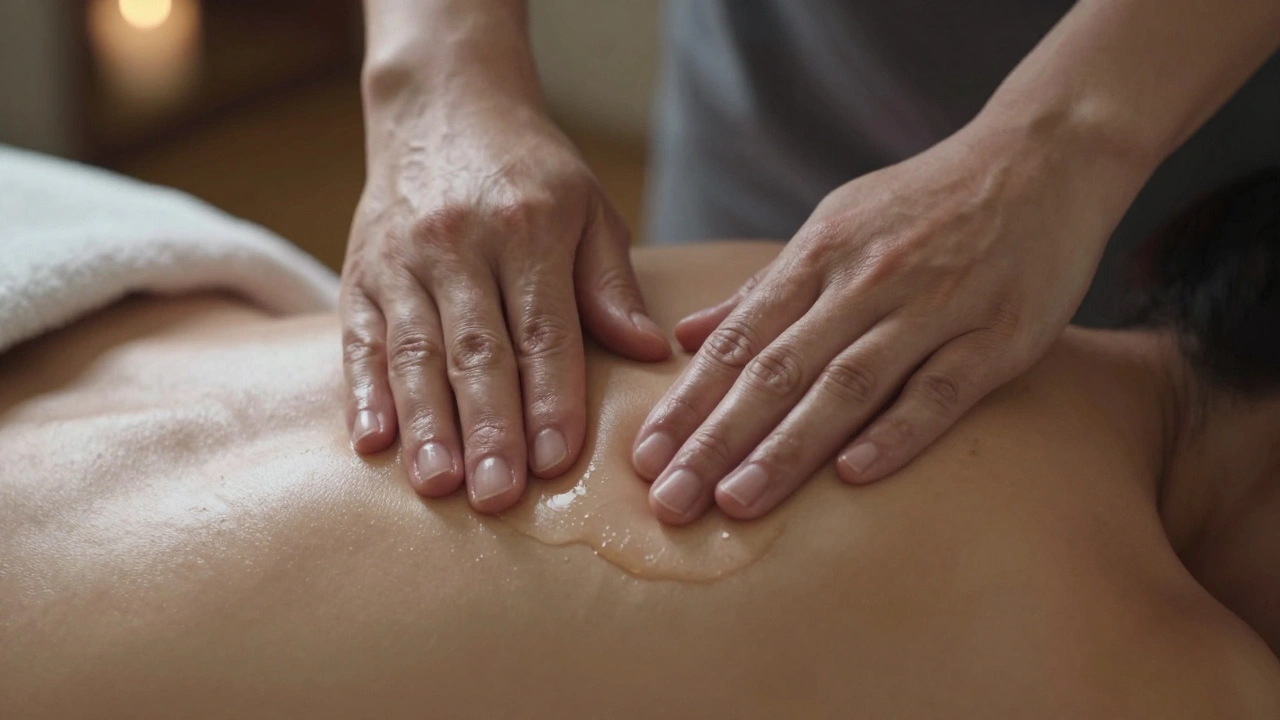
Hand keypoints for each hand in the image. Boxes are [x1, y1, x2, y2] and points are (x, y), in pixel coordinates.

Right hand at [342, 91, 668, 512]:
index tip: (559, 460)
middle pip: (477, 349)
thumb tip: (647, 350)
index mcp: (529, 229)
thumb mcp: (587, 208)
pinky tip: (371, 440)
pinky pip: (359, 337)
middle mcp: (461, 244)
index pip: (544, 328)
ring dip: (426, 423)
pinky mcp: (361, 272)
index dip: (551, 397)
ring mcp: (403, 259)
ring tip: (437, 485)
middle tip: (497, 496)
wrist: (441, 105)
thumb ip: (610, 282)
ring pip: (415, 351)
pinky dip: (364, 390)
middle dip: (488, 428)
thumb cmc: (528, 171)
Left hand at [631, 124, 1143, 523]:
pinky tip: (853, 476)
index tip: (646, 456)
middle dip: (717, 438)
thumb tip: (685, 335)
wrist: (1041, 157)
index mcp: (820, 254)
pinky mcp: (1000, 335)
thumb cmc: (924, 202)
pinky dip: (898, 432)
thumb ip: (765, 288)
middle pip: (779, 370)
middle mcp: (867, 280)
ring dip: (788, 447)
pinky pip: (941, 389)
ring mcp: (935, 307)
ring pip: (848, 384)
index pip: (740, 340)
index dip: (689, 400)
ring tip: (736, 501)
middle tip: (670, 499)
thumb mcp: (835, 224)